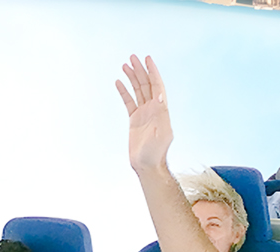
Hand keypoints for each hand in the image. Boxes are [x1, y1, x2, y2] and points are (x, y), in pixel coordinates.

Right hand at [116, 55, 172, 175]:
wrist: (147, 166)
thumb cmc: (155, 153)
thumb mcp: (160, 133)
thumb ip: (160, 114)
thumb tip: (158, 95)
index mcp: (161, 110)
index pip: (157, 86)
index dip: (153, 72)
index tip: (147, 59)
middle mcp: (153, 109)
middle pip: (146, 85)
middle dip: (140, 70)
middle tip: (133, 57)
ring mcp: (144, 114)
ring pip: (138, 91)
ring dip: (132, 77)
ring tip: (125, 65)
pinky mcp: (135, 120)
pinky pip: (129, 102)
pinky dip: (124, 91)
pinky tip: (119, 82)